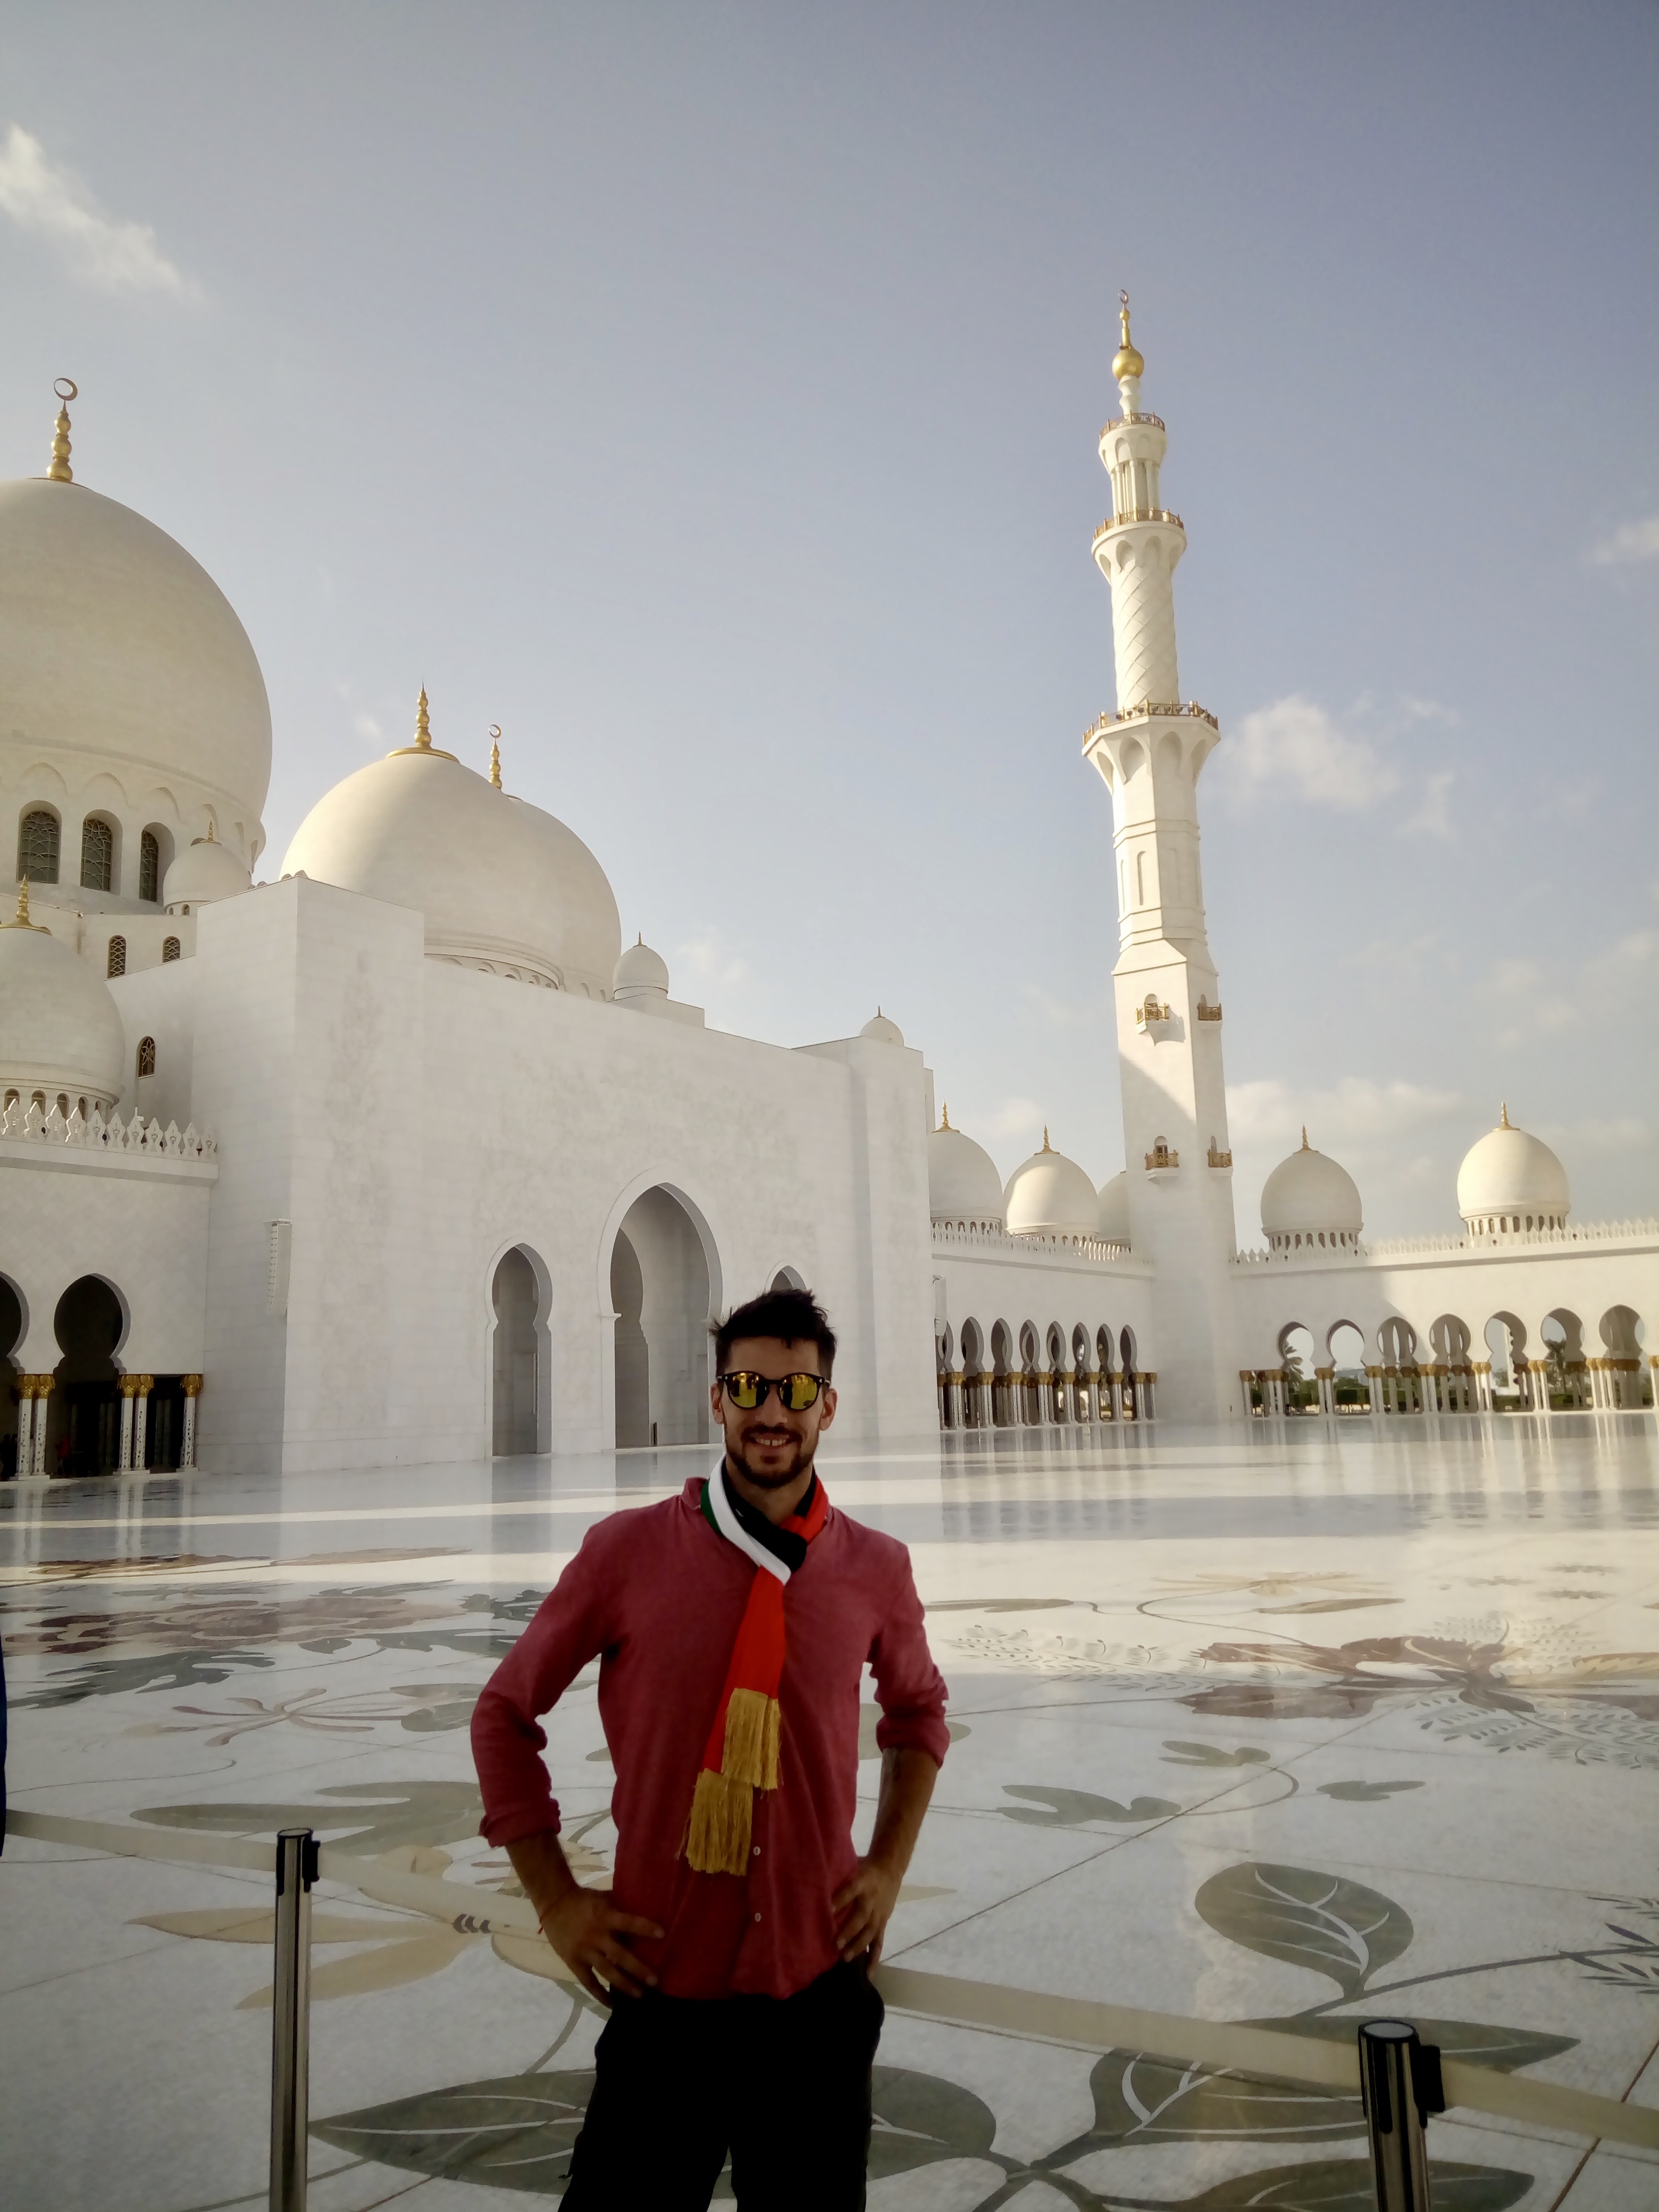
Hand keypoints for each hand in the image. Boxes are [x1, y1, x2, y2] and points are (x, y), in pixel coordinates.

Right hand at [539, 1885, 664, 2005]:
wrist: (555, 1904)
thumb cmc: (584, 1899)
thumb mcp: (604, 1898)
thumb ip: (621, 1907)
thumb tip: (646, 1909)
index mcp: (606, 1916)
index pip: (629, 1922)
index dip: (645, 1928)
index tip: (663, 1935)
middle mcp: (596, 1936)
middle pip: (620, 1955)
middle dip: (639, 1969)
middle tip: (656, 1981)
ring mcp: (585, 1951)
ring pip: (607, 1972)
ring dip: (624, 1985)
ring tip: (640, 1996)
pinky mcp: (574, 1962)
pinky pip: (588, 1982)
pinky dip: (600, 1994)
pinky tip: (612, 2004)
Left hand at [831, 1854, 901, 1968]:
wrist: (889, 1867)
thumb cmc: (863, 1867)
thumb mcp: (851, 1866)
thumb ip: (837, 1876)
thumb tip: (812, 1884)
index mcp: (862, 1881)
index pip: (850, 1890)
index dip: (840, 1899)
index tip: (827, 1909)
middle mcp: (871, 1899)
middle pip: (861, 1916)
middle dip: (849, 1930)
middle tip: (836, 1943)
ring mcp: (878, 1913)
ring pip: (870, 1932)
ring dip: (858, 1945)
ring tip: (845, 1958)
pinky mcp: (883, 1923)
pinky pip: (879, 1942)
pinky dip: (874, 1958)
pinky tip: (868, 1974)